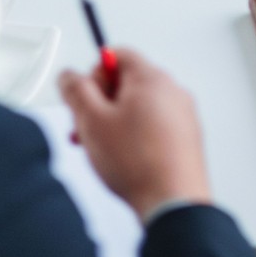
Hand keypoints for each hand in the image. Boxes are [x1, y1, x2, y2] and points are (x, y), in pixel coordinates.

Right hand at [59, 48, 212, 220]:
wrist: (172, 201)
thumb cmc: (137, 162)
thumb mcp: (91, 121)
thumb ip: (75, 91)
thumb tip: (69, 76)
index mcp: (151, 78)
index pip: (117, 54)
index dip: (94, 74)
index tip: (83, 97)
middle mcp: (172, 90)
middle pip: (127, 82)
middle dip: (100, 103)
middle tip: (85, 128)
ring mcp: (183, 114)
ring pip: (139, 107)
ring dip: (114, 122)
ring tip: (101, 149)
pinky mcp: (186, 137)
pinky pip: (154, 125)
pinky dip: (135, 135)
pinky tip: (123, 159)